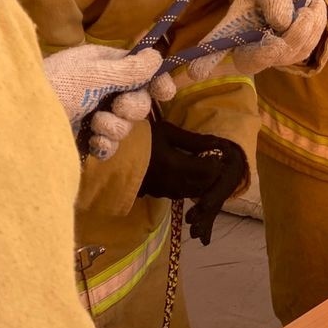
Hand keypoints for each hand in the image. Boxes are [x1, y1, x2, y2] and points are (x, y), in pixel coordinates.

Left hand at [41, 44, 160, 159]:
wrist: (14, 122)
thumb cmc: (52, 87)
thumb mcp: (90, 74)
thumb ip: (127, 69)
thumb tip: (157, 55)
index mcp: (101, 64)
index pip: (138, 68)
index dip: (155, 80)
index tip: (165, 92)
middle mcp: (99, 87)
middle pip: (137, 99)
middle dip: (132, 107)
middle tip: (116, 108)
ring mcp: (91, 114)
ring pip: (125, 125)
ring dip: (114, 127)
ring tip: (94, 126)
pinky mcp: (84, 139)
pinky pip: (109, 145)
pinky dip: (104, 145)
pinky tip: (91, 143)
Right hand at [139, 119, 248, 244]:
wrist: (110, 156)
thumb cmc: (139, 137)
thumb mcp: (167, 132)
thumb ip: (193, 140)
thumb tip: (218, 143)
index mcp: (177, 166)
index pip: (209, 172)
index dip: (217, 163)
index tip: (216, 153)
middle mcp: (173, 183)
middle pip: (203, 185)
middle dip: (212, 174)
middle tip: (210, 160)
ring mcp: (164, 191)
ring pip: (192, 192)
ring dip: (200, 182)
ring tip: (199, 167)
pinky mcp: (156, 195)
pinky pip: (179, 194)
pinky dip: (187, 186)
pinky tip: (184, 175)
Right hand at [187, 0, 327, 80]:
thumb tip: (283, 25)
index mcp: (232, 34)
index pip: (216, 49)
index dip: (206, 61)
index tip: (195, 72)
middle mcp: (247, 54)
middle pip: (271, 53)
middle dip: (296, 30)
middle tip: (311, 4)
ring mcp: (269, 60)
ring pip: (294, 51)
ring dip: (311, 26)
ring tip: (314, 2)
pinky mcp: (288, 60)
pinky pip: (306, 49)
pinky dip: (316, 29)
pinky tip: (316, 12)